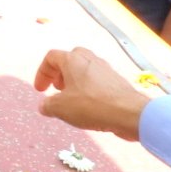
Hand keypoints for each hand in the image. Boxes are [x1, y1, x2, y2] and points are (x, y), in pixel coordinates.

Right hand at [33, 46, 150, 139]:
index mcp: (72, 60)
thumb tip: (44, 106)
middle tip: (58, 89)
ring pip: (85, 69)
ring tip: (72, 98)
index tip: (41, 90)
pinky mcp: (117, 80)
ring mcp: (106, 69)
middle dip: (60, 73)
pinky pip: (97, 79)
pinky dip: (89, 88)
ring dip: (75, 81)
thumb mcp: (60, 108)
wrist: (129, 113)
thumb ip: (47, 105)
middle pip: (69, 58)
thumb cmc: (90, 105)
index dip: (42, 73)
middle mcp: (89, 59)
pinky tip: (90, 105)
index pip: (51, 57)